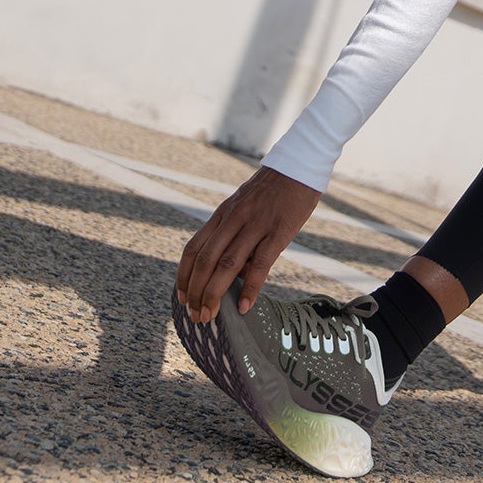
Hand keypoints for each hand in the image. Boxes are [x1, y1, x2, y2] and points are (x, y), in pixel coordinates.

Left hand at [175, 166, 320, 320]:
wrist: (299, 166)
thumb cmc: (272, 190)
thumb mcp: (244, 205)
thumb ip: (233, 232)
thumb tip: (231, 270)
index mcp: (223, 214)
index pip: (194, 248)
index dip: (184, 276)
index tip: (182, 298)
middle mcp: (234, 220)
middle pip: (206, 261)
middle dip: (196, 292)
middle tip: (196, 316)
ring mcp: (256, 225)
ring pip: (227, 264)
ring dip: (215, 294)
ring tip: (211, 316)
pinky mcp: (279, 231)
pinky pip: (261, 264)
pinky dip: (250, 288)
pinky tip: (245, 306)